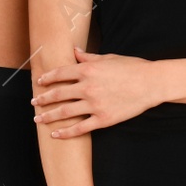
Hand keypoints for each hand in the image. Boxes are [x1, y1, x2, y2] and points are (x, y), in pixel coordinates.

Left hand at [31, 47, 157, 137]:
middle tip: (34, 102)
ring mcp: (94, 104)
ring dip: (49, 116)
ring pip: (65, 112)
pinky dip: (66, 132)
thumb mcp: (108, 58)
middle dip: (43, 99)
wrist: (151, 83)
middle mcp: (87, 87)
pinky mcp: (103, 119)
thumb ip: (88, 57)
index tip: (39, 82)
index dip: (47, 78)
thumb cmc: (132, 68)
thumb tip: (74, 51)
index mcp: (88, 70)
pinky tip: (56, 134)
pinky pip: (80, 128)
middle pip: (58, 94)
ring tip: (39, 119)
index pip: (60, 73)